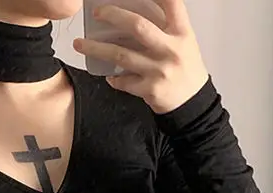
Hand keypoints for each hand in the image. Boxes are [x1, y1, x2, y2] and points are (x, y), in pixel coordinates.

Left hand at [73, 0, 209, 113]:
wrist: (192, 102)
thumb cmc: (185, 68)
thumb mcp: (183, 41)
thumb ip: (164, 27)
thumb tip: (130, 13)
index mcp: (181, 32)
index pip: (171, 3)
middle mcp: (171, 49)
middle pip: (138, 27)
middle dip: (114, 16)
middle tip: (97, 13)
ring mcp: (159, 70)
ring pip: (121, 56)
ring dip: (97, 49)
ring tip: (80, 44)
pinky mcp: (150, 90)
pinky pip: (123, 81)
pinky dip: (113, 78)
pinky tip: (108, 75)